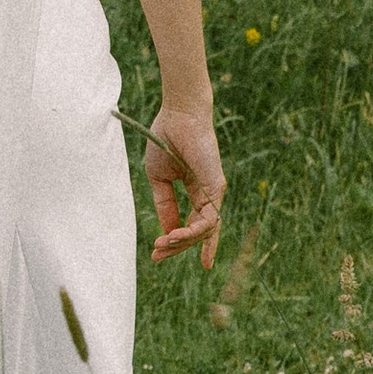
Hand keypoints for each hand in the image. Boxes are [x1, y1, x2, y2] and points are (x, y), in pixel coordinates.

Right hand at [144, 108, 223, 269]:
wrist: (177, 116)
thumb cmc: (166, 140)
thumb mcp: (159, 178)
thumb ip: (165, 204)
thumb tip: (168, 231)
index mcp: (195, 190)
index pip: (191, 224)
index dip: (174, 240)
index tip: (155, 253)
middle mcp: (208, 195)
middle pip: (198, 232)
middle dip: (177, 247)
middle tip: (156, 257)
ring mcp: (214, 192)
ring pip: (205, 231)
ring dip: (182, 242)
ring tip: (162, 245)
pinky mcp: (217, 188)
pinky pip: (209, 220)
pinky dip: (192, 232)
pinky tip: (175, 236)